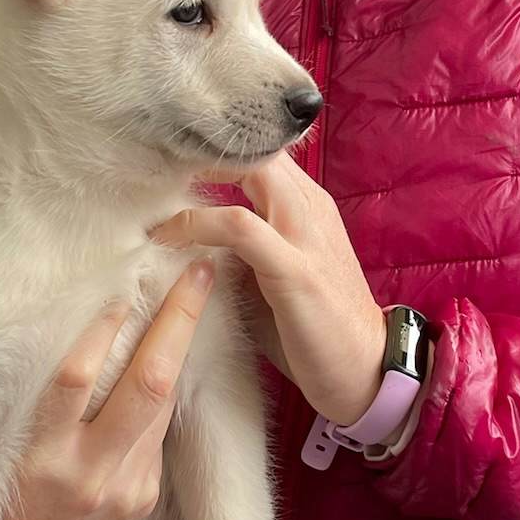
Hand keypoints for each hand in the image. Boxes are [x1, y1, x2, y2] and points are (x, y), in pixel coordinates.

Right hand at [3, 260, 214, 519]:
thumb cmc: (1, 501)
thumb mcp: (0, 453)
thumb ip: (36, 403)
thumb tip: (75, 327)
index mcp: (42, 458)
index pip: (77, 378)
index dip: (102, 328)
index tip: (120, 282)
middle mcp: (89, 473)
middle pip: (148, 384)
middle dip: (178, 322)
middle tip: (197, 272)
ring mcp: (126, 488)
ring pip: (165, 404)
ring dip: (181, 348)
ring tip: (195, 294)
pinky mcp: (145, 497)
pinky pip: (159, 431)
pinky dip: (164, 389)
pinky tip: (171, 353)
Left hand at [151, 155, 384, 426]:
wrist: (367, 370)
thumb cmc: (314, 326)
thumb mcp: (276, 272)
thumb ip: (244, 246)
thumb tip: (186, 237)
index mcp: (308, 204)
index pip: (261, 152)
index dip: (214, 150)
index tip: (168, 163)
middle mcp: (311, 207)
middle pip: (256, 148)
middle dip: (201, 151)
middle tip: (153, 171)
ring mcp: (306, 235)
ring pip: (250, 172)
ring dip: (194, 180)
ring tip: (152, 200)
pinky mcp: (295, 269)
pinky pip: (239, 226)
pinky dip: (198, 225)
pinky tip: (168, 237)